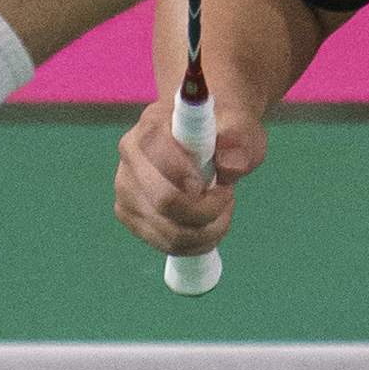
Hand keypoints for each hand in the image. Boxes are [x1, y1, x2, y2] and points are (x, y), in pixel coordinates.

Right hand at [114, 91, 262, 255]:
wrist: (209, 137)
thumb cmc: (226, 131)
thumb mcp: (242, 128)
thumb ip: (239, 143)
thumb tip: (228, 167)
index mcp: (152, 126)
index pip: (161, 159)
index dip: (192, 179)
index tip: (221, 185)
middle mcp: (130, 157)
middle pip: (164, 202)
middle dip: (206, 211)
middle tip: (228, 197)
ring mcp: (125, 188)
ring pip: (167, 231)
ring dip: (206, 230)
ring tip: (223, 208)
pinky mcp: (129, 214)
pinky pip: (165, 243)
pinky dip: (196, 242)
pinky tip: (211, 223)